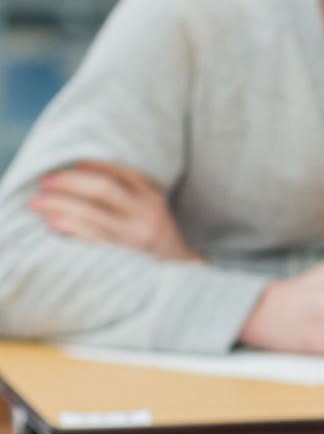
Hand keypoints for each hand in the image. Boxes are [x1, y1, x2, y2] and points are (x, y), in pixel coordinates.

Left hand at [30, 162, 198, 261]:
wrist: (177, 270)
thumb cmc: (154, 231)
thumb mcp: (151, 205)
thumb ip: (127, 187)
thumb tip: (80, 167)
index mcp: (153, 200)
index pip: (121, 175)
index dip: (93, 166)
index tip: (70, 163)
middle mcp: (145, 217)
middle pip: (104, 191)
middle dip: (70, 183)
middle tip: (45, 181)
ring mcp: (133, 239)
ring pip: (92, 216)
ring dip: (60, 206)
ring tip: (36, 202)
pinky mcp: (121, 258)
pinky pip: (90, 240)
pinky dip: (69, 229)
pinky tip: (51, 222)